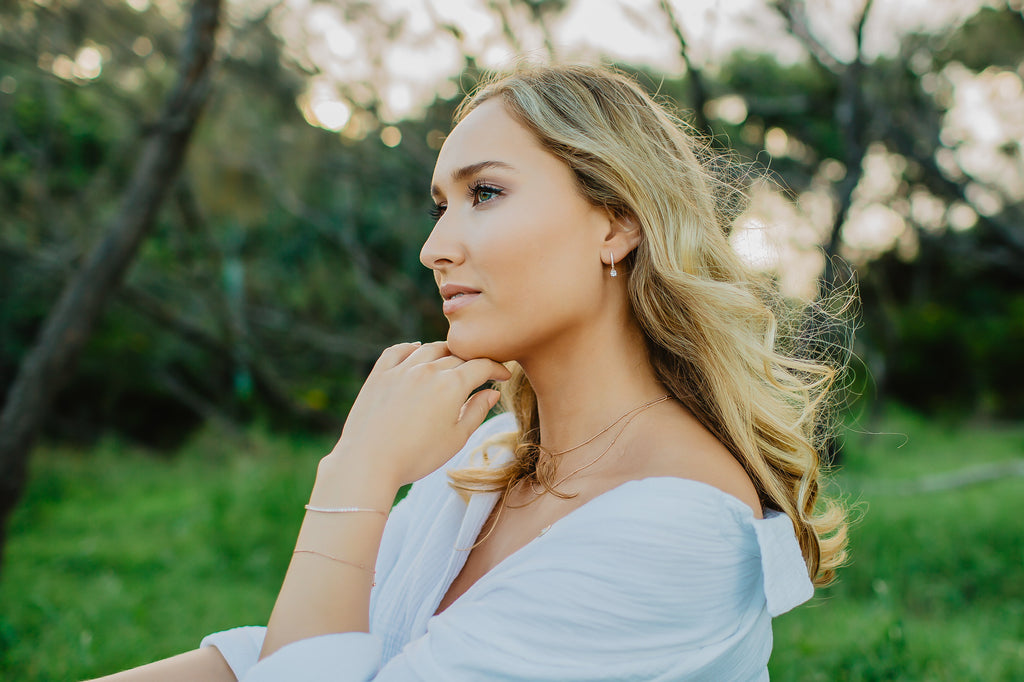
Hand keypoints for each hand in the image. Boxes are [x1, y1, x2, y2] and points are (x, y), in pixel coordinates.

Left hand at [324, 341, 511, 488]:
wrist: (368, 462)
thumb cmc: (417, 456)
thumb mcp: (456, 438)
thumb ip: (477, 411)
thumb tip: (492, 393)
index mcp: (451, 385)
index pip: (481, 366)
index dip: (497, 368)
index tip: (503, 375)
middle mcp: (427, 369)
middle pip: (457, 356)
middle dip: (473, 363)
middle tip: (480, 372)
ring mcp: (401, 369)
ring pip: (430, 348)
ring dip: (445, 352)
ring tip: (452, 362)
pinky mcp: (379, 374)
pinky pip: (398, 350)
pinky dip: (411, 348)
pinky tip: (417, 351)